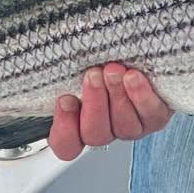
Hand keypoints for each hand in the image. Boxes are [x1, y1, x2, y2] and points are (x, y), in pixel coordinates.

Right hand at [47, 63, 172, 161]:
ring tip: (114, 71)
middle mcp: (107, 127)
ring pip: (123, 127)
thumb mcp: (79, 58)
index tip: (65, 100)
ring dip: (116, 96)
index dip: (64, 128)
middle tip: (92, 76)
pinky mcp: (156, 117)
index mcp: (81, 120)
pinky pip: (151, 117)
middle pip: (95, 134)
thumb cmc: (105, 53)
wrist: (146, 48)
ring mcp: (132, 125)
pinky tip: (134, 78)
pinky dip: (142, 98)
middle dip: (93, 104)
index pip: (66, 144)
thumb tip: (37, 51)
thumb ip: (62, 66)